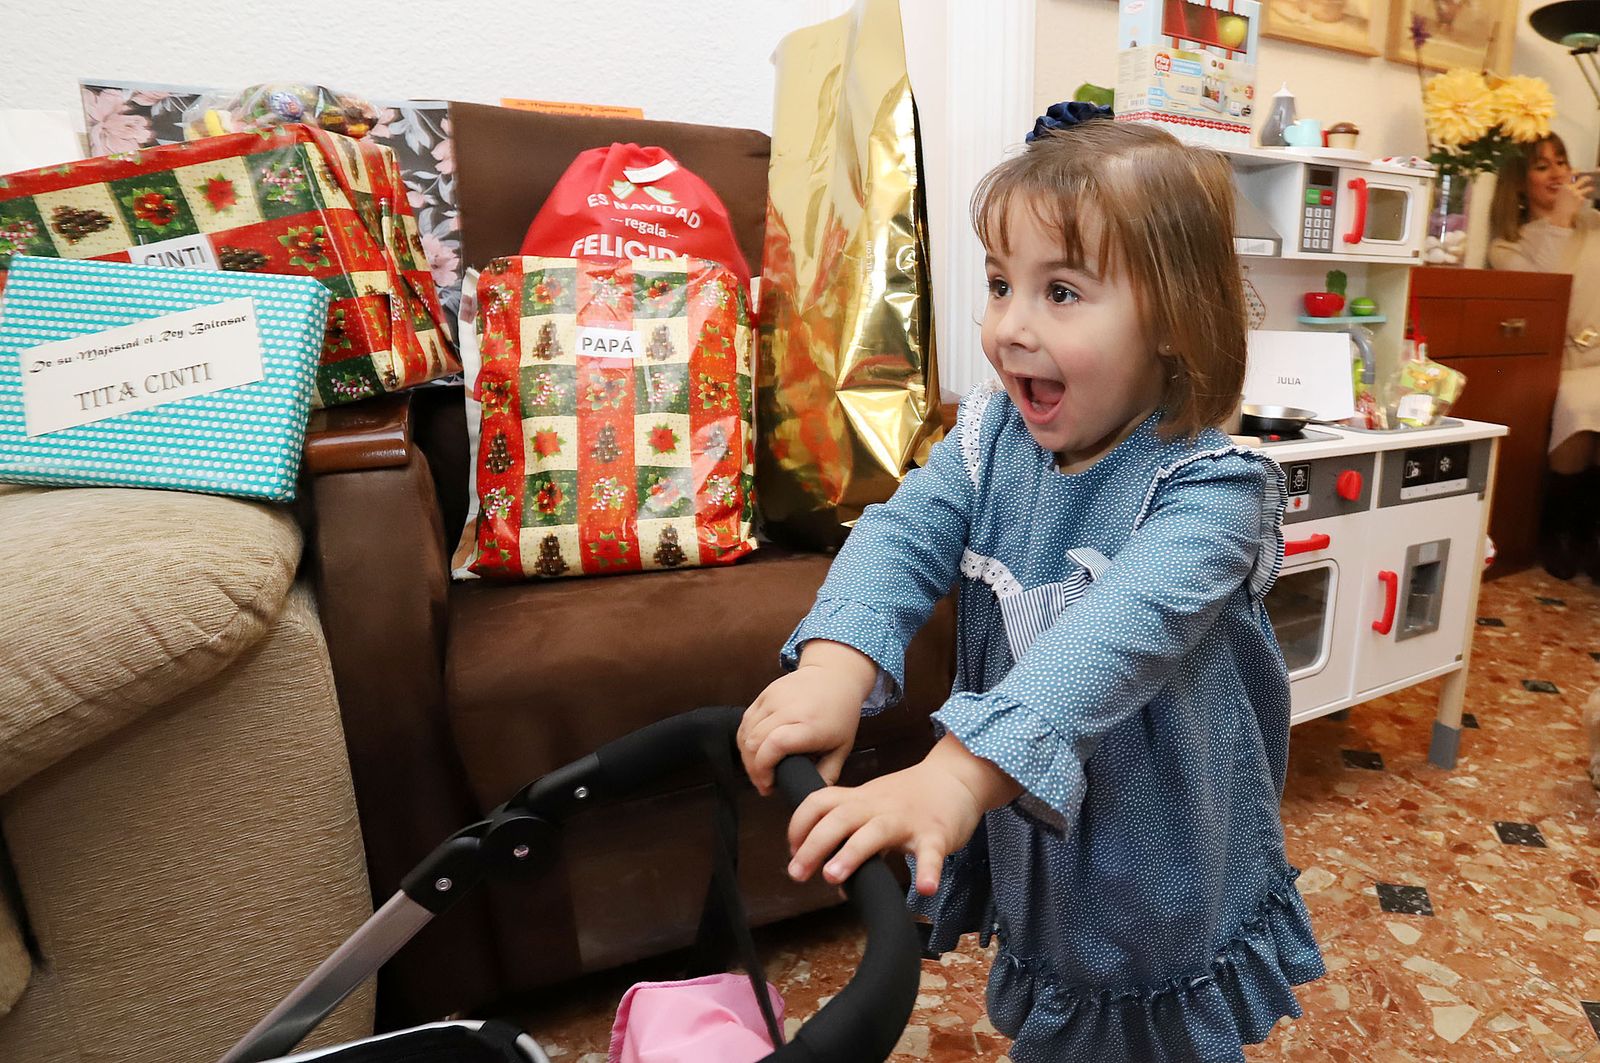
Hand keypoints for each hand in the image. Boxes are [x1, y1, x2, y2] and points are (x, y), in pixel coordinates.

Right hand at [738, 640, 875, 794]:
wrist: (834, 675)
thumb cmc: (840, 714)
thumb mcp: (843, 747)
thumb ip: (827, 774)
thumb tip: (811, 796)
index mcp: (811, 725)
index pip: (775, 745)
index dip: (764, 768)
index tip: (769, 786)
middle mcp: (790, 709)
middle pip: (755, 742)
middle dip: (753, 769)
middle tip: (763, 783)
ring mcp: (774, 698)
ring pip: (746, 732)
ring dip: (747, 756)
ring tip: (759, 770)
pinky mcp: (765, 693)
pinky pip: (745, 721)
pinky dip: (745, 740)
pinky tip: (754, 752)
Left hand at [785, 735, 1021, 894]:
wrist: (956, 777)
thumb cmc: (911, 798)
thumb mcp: (875, 809)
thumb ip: (854, 840)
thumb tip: (835, 881)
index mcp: (860, 799)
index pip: (819, 802)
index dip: (799, 824)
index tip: (792, 851)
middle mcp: (878, 807)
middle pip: (839, 818)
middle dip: (814, 844)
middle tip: (797, 874)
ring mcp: (907, 820)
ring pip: (875, 832)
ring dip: (851, 853)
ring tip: (833, 877)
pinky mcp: (936, 834)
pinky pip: (931, 852)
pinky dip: (928, 870)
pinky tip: (926, 889)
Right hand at [1551, 174, 1594, 227]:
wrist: (1559, 216)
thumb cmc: (1558, 206)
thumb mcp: (1559, 195)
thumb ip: (1566, 189)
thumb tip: (1572, 184)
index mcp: (1563, 186)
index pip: (1570, 175)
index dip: (1575, 171)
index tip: (1579, 170)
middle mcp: (1570, 188)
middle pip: (1583, 180)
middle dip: (1587, 178)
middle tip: (1589, 178)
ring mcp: (1576, 193)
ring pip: (1588, 188)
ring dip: (1590, 188)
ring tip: (1591, 188)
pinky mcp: (1580, 199)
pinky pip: (1585, 197)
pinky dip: (1584, 198)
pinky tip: (1583, 200)